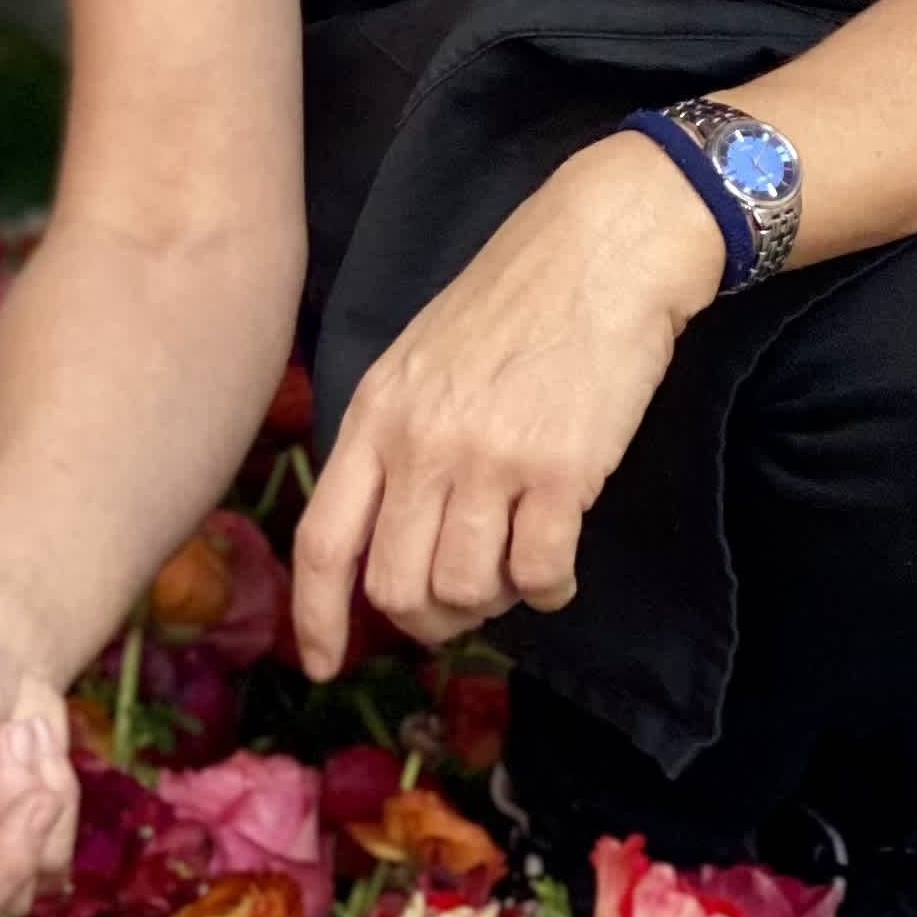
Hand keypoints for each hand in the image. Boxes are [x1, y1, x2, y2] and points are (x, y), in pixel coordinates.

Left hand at [292, 135, 725, 675]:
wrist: (601, 251)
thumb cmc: (511, 305)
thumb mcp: (415, 362)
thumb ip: (391, 442)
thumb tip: (380, 537)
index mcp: (373, 417)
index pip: (322, 541)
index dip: (315, 617)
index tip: (322, 665)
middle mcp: (420, 445)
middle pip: (395, 587)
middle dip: (427, 619)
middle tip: (462, 603)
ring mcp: (488, 460)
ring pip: (465, 590)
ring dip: (492, 601)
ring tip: (515, 567)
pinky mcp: (560, 472)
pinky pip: (539, 575)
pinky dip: (548, 589)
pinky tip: (558, 566)